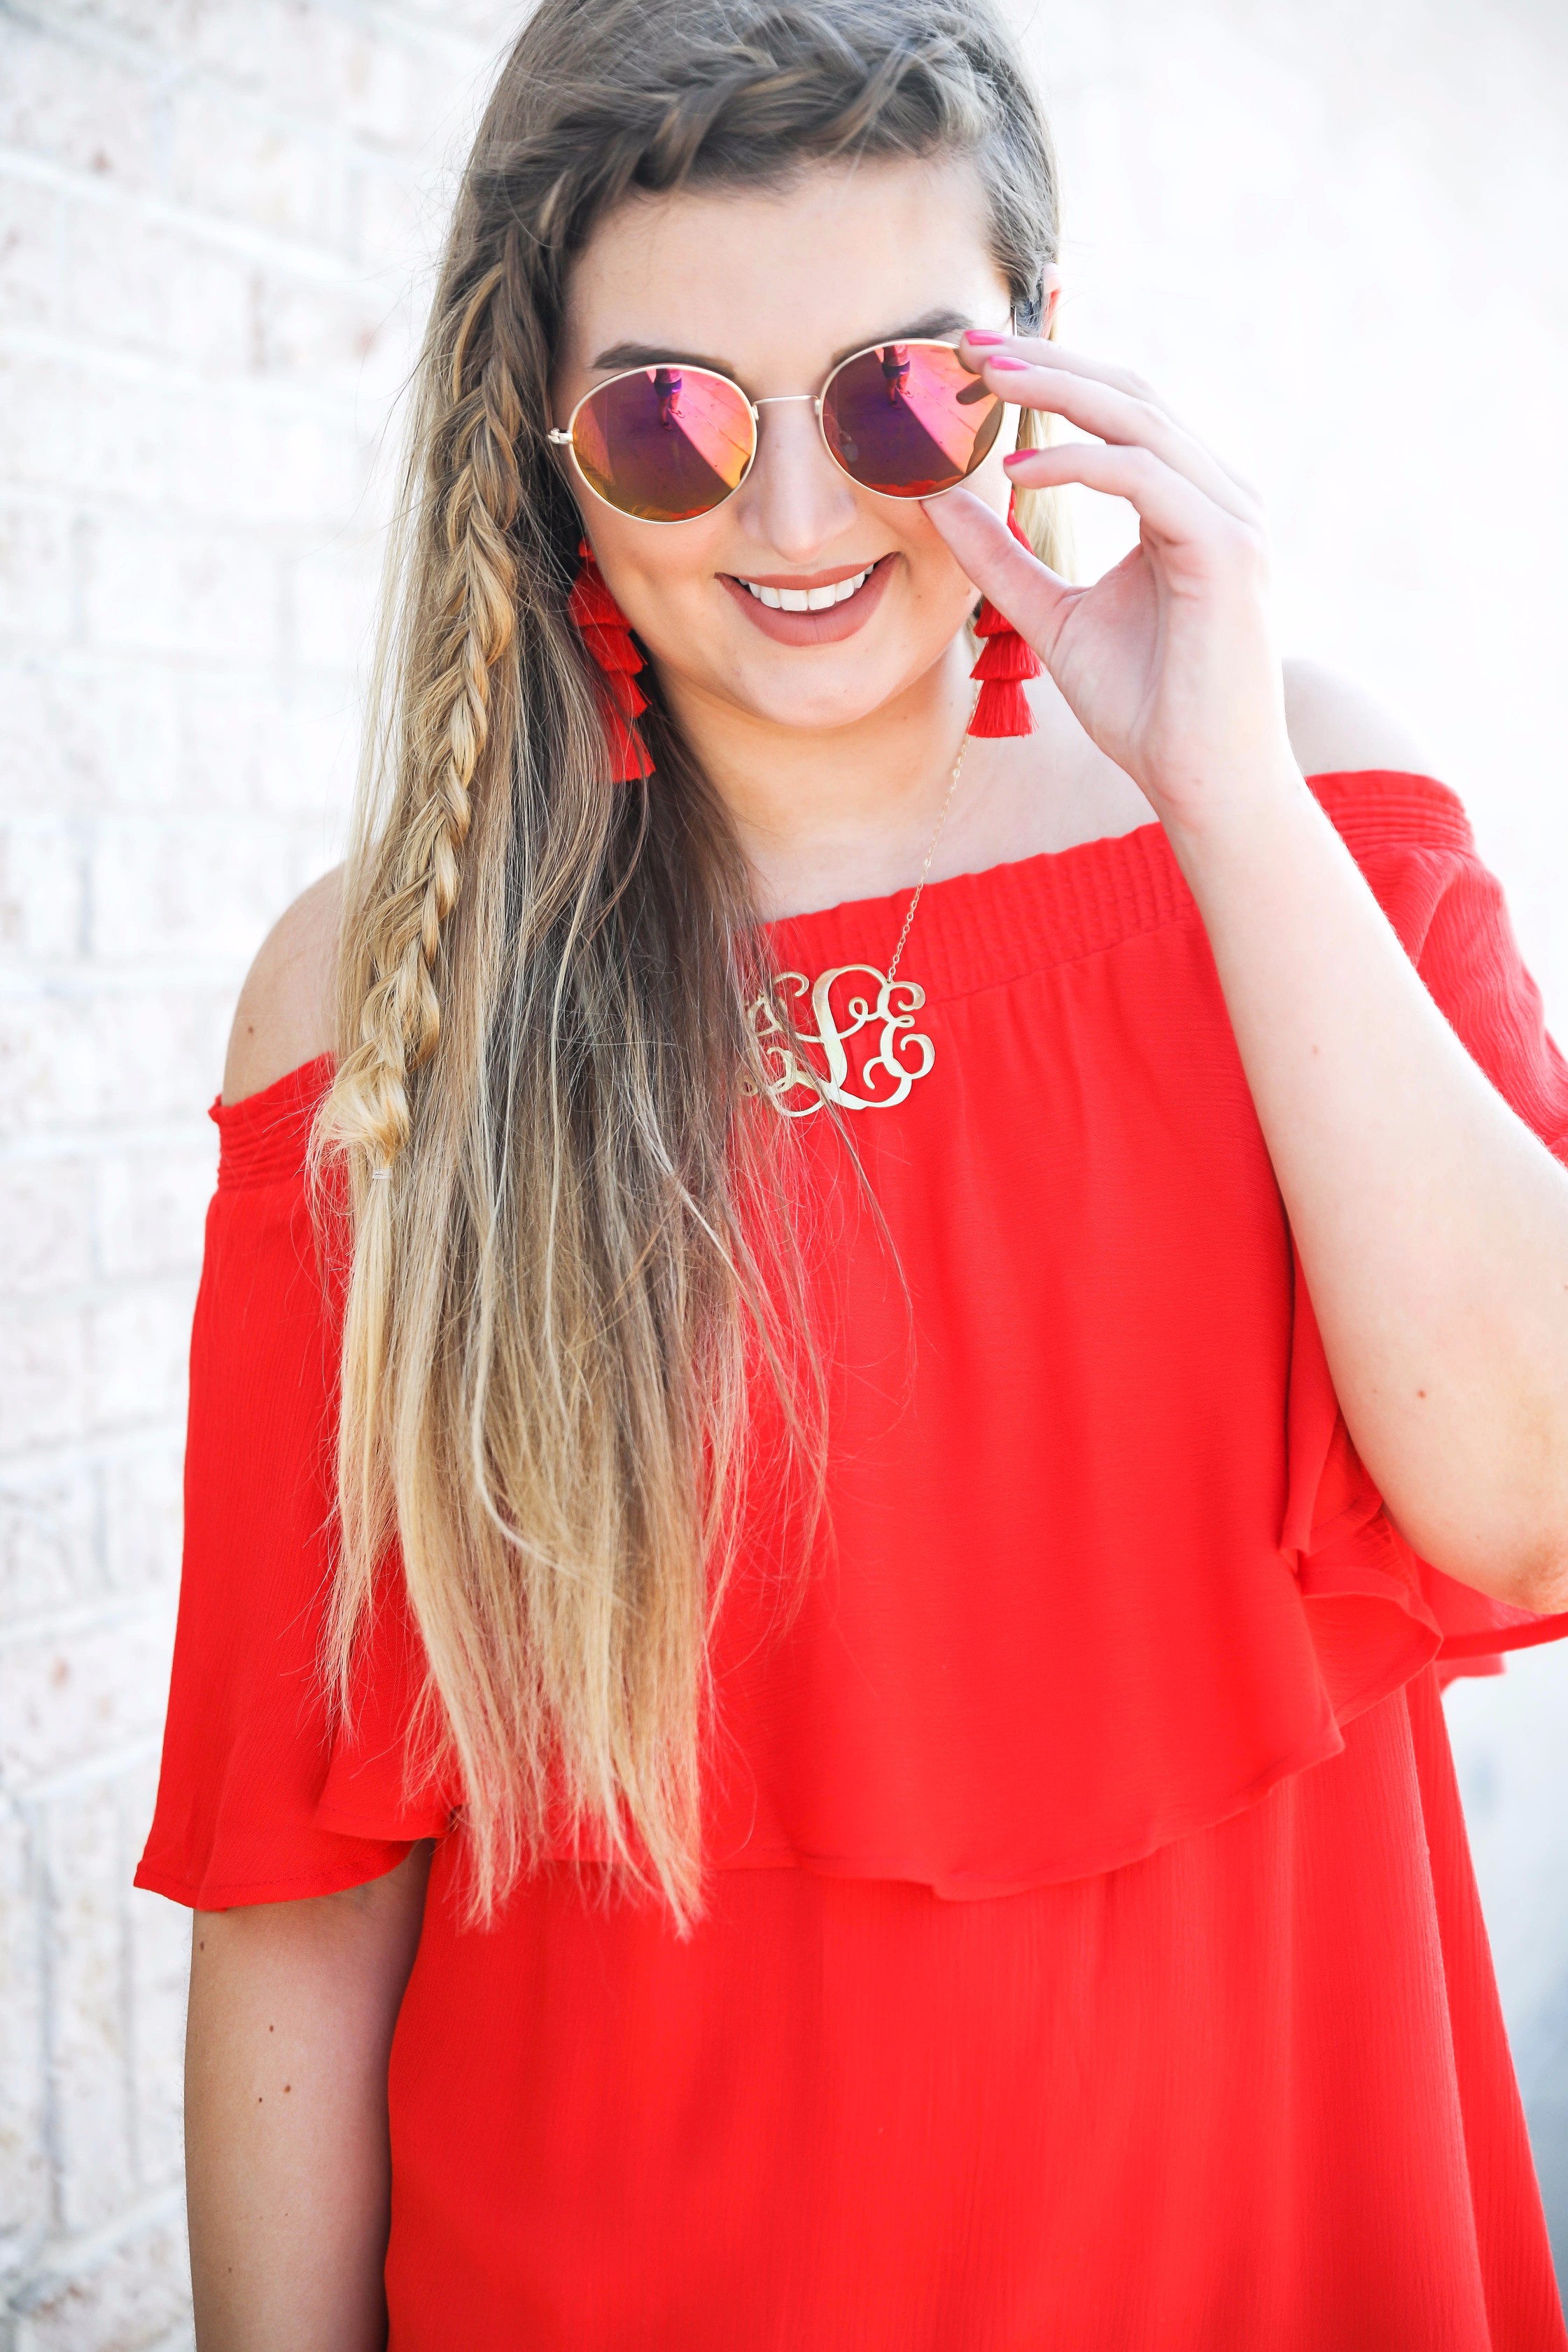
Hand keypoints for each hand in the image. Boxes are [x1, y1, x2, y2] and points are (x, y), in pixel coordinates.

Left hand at [923, 334, 1299, 835]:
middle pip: (1129, 394)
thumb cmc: (1144, 707)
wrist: (1200, 779)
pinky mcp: (1227, 548)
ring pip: (1139, 420)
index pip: (1118, 412)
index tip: (976, 361)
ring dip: (1056, 391)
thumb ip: (1003, 560)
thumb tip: (938, 505)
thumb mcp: (1052, 616)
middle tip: (969, 342)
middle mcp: (1218, 495)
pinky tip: (1018, 468)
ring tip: (984, 379)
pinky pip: (1145, 477)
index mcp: (1186, 502)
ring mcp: (1230, 516)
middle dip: (1047, 361)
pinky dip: (1080, 463)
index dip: (1050, 375)